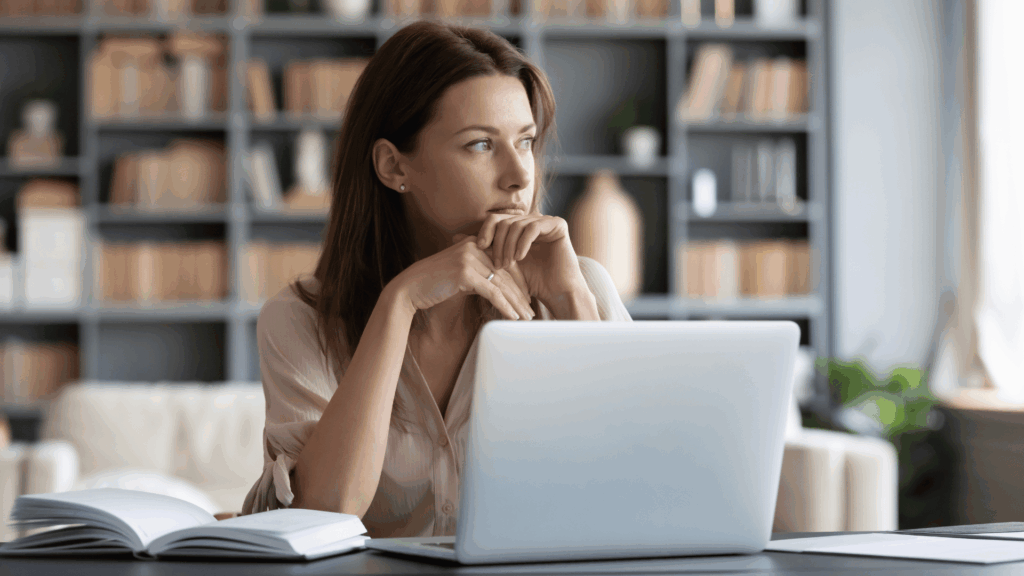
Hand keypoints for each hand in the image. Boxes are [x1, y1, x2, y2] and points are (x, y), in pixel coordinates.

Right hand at [391, 234, 534, 320]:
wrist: (410, 288)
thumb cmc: (433, 284)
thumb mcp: (460, 274)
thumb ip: (478, 274)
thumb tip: (498, 288)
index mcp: (474, 244)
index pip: (505, 262)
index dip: (518, 282)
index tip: (527, 299)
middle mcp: (474, 247)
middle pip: (506, 273)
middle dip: (520, 294)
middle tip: (531, 311)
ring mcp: (469, 259)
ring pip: (502, 284)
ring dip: (516, 303)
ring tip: (526, 318)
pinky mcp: (465, 273)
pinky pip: (492, 292)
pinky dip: (505, 306)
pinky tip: (513, 317)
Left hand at [475, 213, 587, 302]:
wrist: (557, 293)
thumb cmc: (530, 283)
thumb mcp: (501, 265)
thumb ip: (482, 250)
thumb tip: (454, 238)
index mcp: (519, 227)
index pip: (495, 220)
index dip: (485, 232)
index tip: (478, 248)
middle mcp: (532, 220)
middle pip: (505, 220)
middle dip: (497, 242)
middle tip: (496, 263)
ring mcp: (545, 221)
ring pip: (517, 224)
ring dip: (508, 246)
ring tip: (507, 264)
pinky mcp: (558, 225)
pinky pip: (533, 227)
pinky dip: (523, 243)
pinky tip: (520, 258)